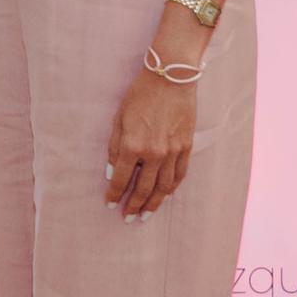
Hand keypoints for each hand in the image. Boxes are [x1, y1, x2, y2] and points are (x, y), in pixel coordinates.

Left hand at [105, 65, 195, 220]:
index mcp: (133, 145)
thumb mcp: (119, 118)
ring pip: (164, 187)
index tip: (110, 204)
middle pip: (144, 188)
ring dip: (154, 203)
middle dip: (135, 205)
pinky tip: (165, 195)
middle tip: (128, 217)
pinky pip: (180, 175)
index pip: (122, 178)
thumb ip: (115, 147)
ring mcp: (173, 152)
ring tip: (147, 214)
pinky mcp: (186, 147)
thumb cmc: (140, 95)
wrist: (170, 78)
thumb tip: (113, 171)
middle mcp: (155, 153)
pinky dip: (172, 188)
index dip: (114, 193)